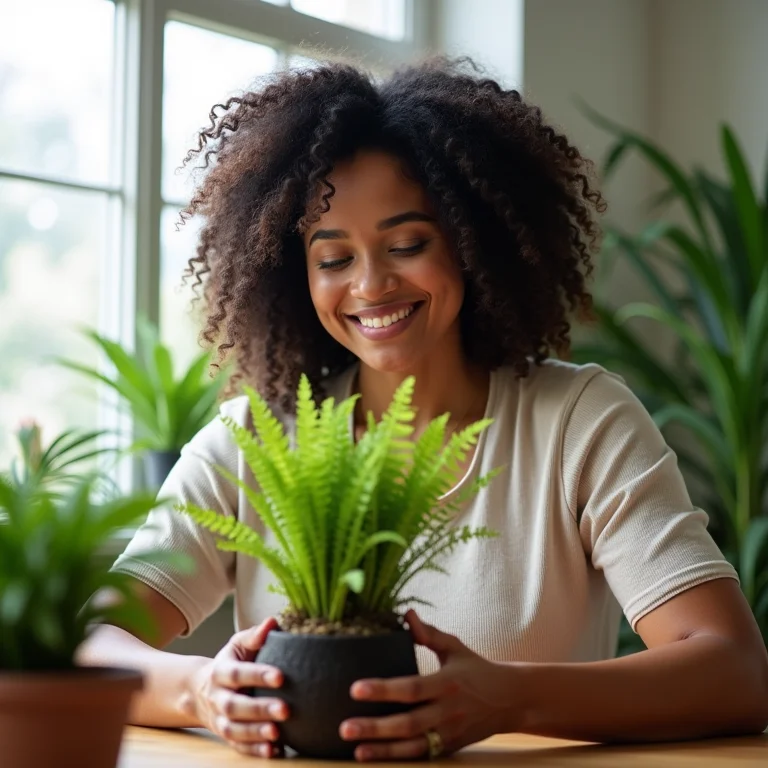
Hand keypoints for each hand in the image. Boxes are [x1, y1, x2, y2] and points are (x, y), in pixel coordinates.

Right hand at [181, 617, 288, 757]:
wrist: (202, 690)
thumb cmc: (231, 662)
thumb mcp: (238, 645)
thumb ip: (255, 636)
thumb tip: (272, 622)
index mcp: (220, 671)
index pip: (237, 673)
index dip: (257, 675)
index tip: (280, 676)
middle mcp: (217, 698)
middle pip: (235, 706)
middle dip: (259, 709)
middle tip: (285, 709)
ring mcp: (220, 719)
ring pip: (234, 730)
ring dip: (256, 733)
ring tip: (278, 733)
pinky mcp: (226, 736)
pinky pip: (238, 747)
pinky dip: (255, 751)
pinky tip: (273, 750)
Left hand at [339, 610, 516, 760]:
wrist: (510, 700)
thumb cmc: (476, 668)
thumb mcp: (455, 647)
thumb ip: (429, 634)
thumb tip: (406, 614)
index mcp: (447, 682)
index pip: (412, 688)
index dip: (383, 690)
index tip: (356, 688)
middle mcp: (448, 711)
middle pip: (408, 724)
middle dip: (376, 727)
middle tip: (345, 727)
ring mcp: (449, 733)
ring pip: (413, 746)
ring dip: (383, 750)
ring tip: (355, 749)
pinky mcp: (449, 748)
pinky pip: (421, 755)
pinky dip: (397, 759)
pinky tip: (373, 756)